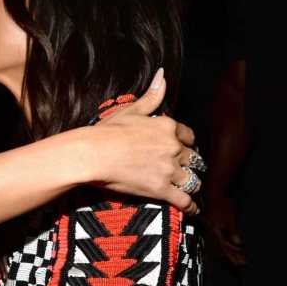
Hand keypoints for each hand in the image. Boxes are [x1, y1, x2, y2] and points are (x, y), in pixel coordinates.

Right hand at [90, 69, 201, 212]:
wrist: (93, 154)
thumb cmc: (106, 132)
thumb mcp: (132, 110)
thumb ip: (152, 96)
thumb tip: (163, 75)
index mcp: (167, 126)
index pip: (189, 136)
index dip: (188, 143)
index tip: (185, 148)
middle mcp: (173, 147)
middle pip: (193, 158)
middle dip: (193, 164)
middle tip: (190, 170)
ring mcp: (168, 169)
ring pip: (192, 179)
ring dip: (193, 184)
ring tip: (191, 188)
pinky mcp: (161, 189)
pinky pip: (184, 200)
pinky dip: (190, 206)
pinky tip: (191, 210)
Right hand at [205, 193, 244, 265]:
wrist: (214, 190)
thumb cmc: (222, 202)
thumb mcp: (230, 217)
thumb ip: (233, 231)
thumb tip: (238, 243)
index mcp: (216, 231)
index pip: (226, 247)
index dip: (234, 256)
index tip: (241, 264)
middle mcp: (214, 231)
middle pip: (222, 248)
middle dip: (232, 257)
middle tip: (240, 265)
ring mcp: (213, 227)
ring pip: (221, 243)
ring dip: (229, 252)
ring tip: (236, 258)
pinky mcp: (215, 223)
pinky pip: (220, 237)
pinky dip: (226, 243)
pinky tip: (231, 244)